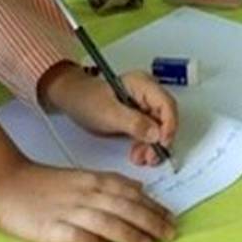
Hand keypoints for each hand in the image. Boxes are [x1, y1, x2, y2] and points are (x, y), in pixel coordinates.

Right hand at [0, 160, 176, 241]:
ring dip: (128, 233)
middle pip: (122, 207)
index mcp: (92, 180)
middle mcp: (84, 194)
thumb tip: (139, 189)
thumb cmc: (46, 183)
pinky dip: (90, 241)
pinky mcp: (50, 228)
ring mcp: (68, 211)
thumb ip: (109, 183)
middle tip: (170, 233)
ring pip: (104, 221)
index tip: (170, 218)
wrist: (8, 182)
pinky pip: (74, 236)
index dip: (151, 206)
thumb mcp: (82, 176)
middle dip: (149, 221)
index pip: (129, 193)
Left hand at [40, 63, 177, 166]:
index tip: (162, 144)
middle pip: (166, 118)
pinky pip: (151, 132)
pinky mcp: (140, 116)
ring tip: (140, 157)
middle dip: (160, 140)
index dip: (168, 126)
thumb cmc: (86, 99)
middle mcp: (147, 92)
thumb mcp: (109, 113)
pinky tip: (137, 153)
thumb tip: (156, 133)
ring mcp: (144, 104)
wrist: (72, 100)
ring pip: (160, 128)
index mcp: (142, 84)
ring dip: (153, 146)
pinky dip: (146, 145)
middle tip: (151, 156)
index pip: (167, 105)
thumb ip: (134, 123)